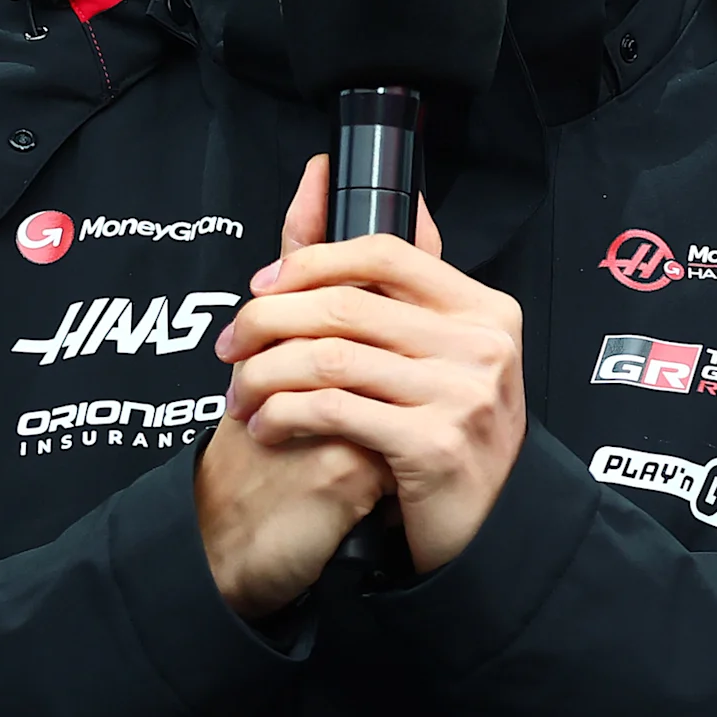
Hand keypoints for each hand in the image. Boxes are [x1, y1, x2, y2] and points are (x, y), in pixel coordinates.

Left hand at [214, 156, 526, 574]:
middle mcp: (481, 344)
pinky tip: (265, 427)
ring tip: (238, 396)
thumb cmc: (451, 433)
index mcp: (483, 309)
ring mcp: (462, 393)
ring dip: (263, 376)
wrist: (486, 528)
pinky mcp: (433, 444)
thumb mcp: (441, 352)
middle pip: (345, 304)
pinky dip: (282, 415)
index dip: (312, 260)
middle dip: (267, 322)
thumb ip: (397, 281)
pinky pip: (332, 410)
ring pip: (329, 358)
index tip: (263, 285)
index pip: (385, 253)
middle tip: (229, 347)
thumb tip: (351, 188)